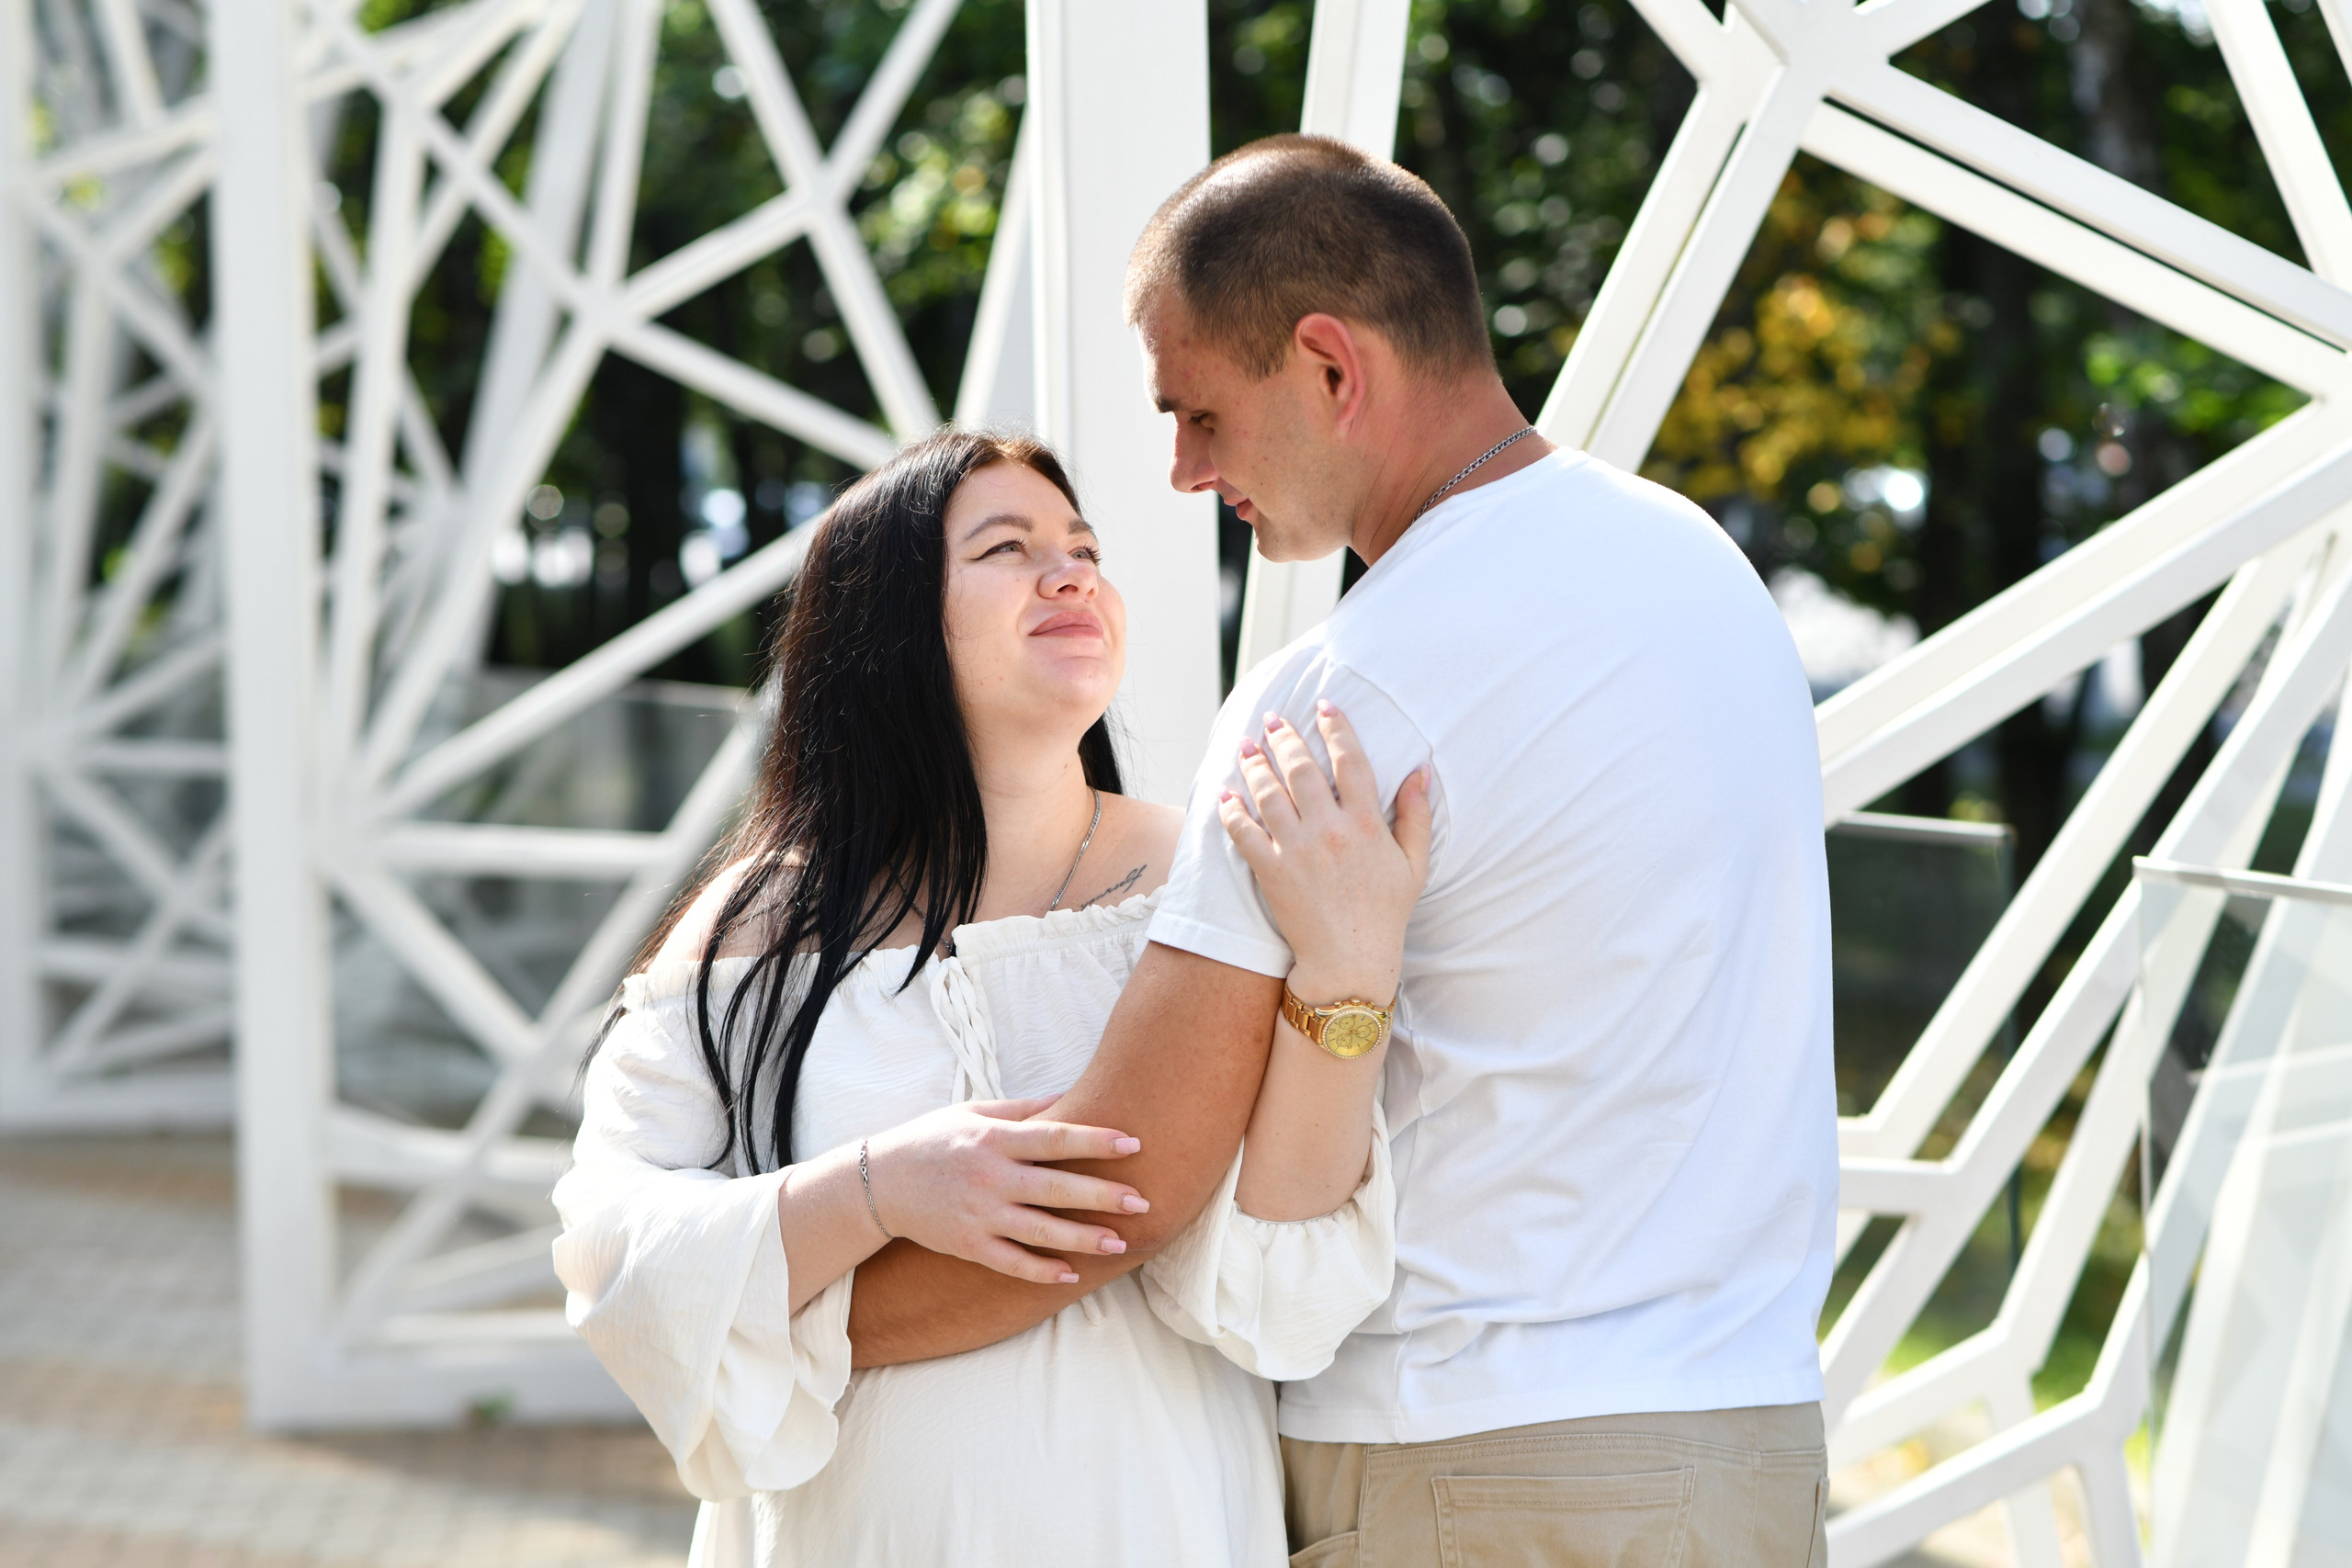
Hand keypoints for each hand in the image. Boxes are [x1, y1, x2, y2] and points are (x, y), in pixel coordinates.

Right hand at [862, 1097, 1148, 1284]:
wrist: (878, 1183)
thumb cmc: (933, 1140)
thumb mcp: (974, 1111)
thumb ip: (1024, 1109)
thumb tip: (1072, 1096)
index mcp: (994, 1139)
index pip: (1054, 1138)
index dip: (1095, 1141)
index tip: (1133, 1143)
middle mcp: (989, 1177)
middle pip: (1055, 1188)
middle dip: (1102, 1195)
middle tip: (1143, 1201)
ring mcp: (978, 1214)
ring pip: (1039, 1230)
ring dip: (1082, 1237)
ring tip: (1120, 1242)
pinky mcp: (967, 1245)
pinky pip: (1011, 1262)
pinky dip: (1041, 1269)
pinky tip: (1071, 1274)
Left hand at [1217, 701, 1431, 1002]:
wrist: (1351, 960)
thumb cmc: (1386, 913)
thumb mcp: (1414, 864)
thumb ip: (1416, 815)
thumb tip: (1420, 770)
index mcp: (1366, 823)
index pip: (1349, 760)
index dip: (1335, 727)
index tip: (1324, 706)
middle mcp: (1329, 830)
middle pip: (1302, 768)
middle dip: (1284, 737)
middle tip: (1272, 718)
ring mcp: (1297, 850)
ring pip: (1269, 793)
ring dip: (1254, 764)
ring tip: (1246, 745)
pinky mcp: (1271, 871)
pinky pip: (1244, 832)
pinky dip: (1231, 809)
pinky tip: (1225, 792)